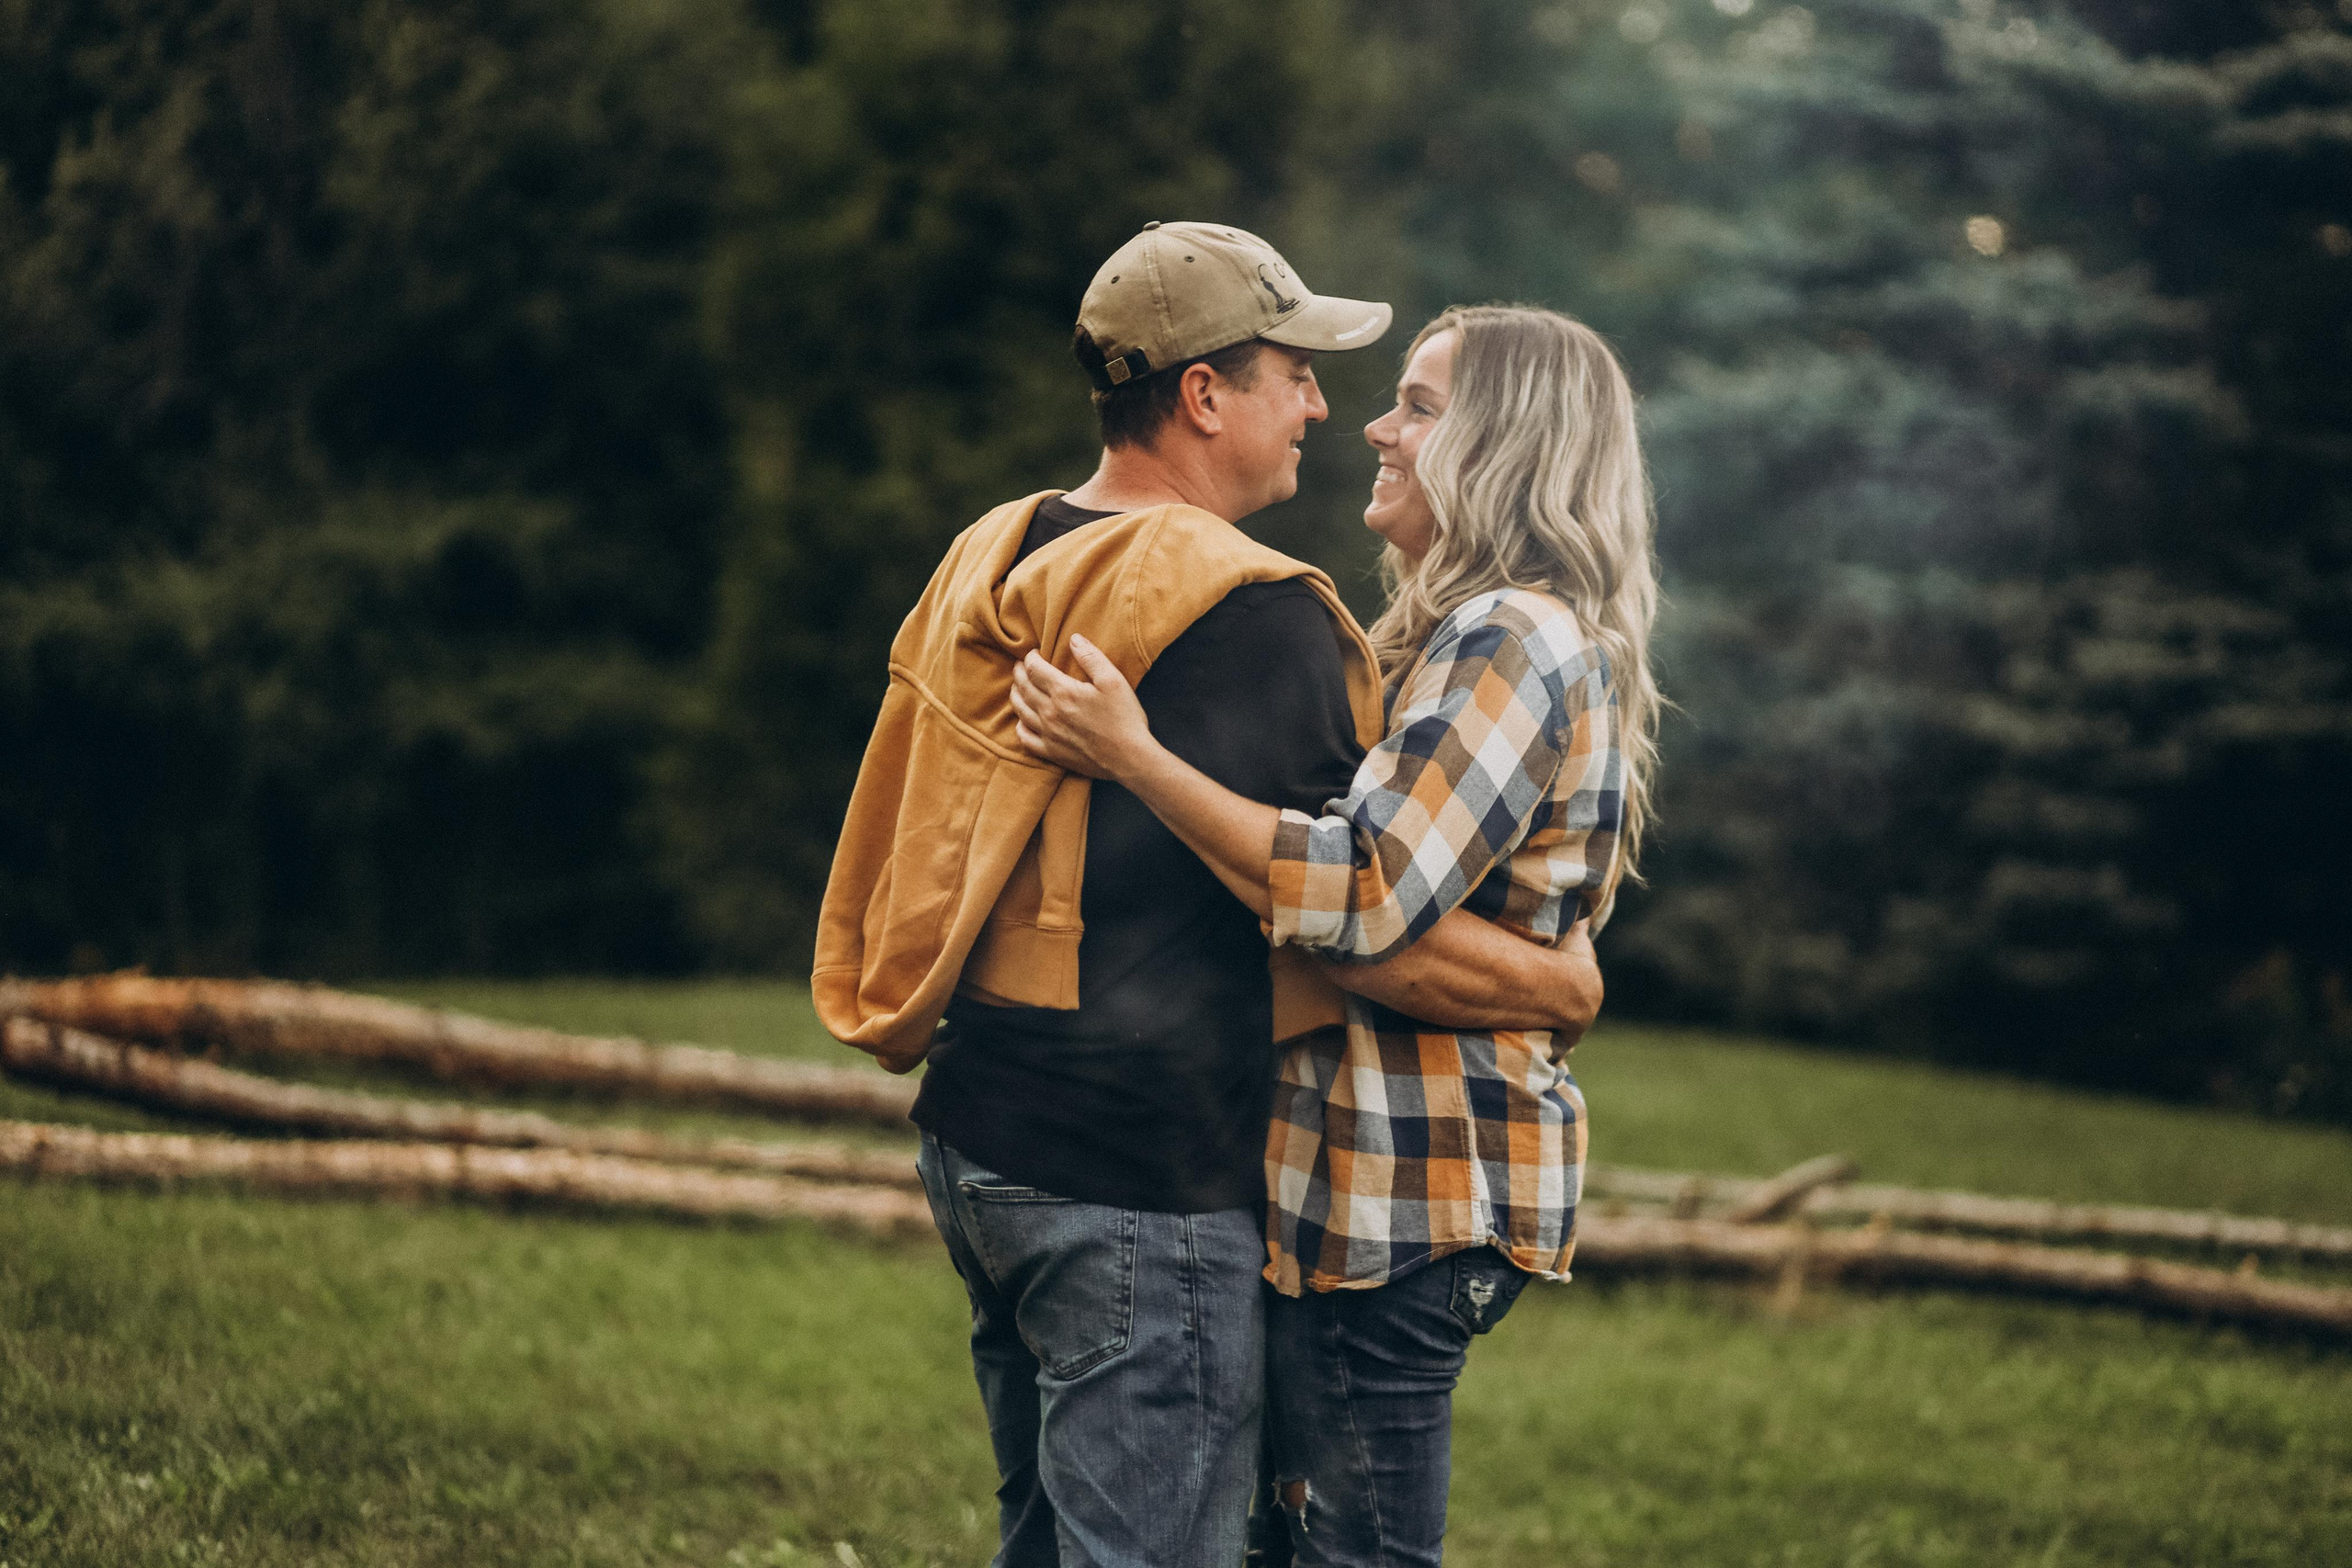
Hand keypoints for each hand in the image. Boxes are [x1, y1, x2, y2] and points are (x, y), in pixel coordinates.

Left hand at [1011, 634, 1157, 780]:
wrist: (1130, 758)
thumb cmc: (1124, 718)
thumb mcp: (1113, 680)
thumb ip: (1091, 657)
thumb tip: (1074, 639)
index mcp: (1063, 692)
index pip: (1034, 669)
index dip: (1030, 657)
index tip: (1033, 653)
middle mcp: (1049, 712)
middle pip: (1023, 688)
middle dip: (1019, 673)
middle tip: (1020, 666)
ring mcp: (1048, 734)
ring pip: (1021, 710)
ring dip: (1016, 695)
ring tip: (1018, 687)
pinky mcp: (1052, 753)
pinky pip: (1025, 738)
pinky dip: (1020, 725)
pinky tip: (1023, 720)